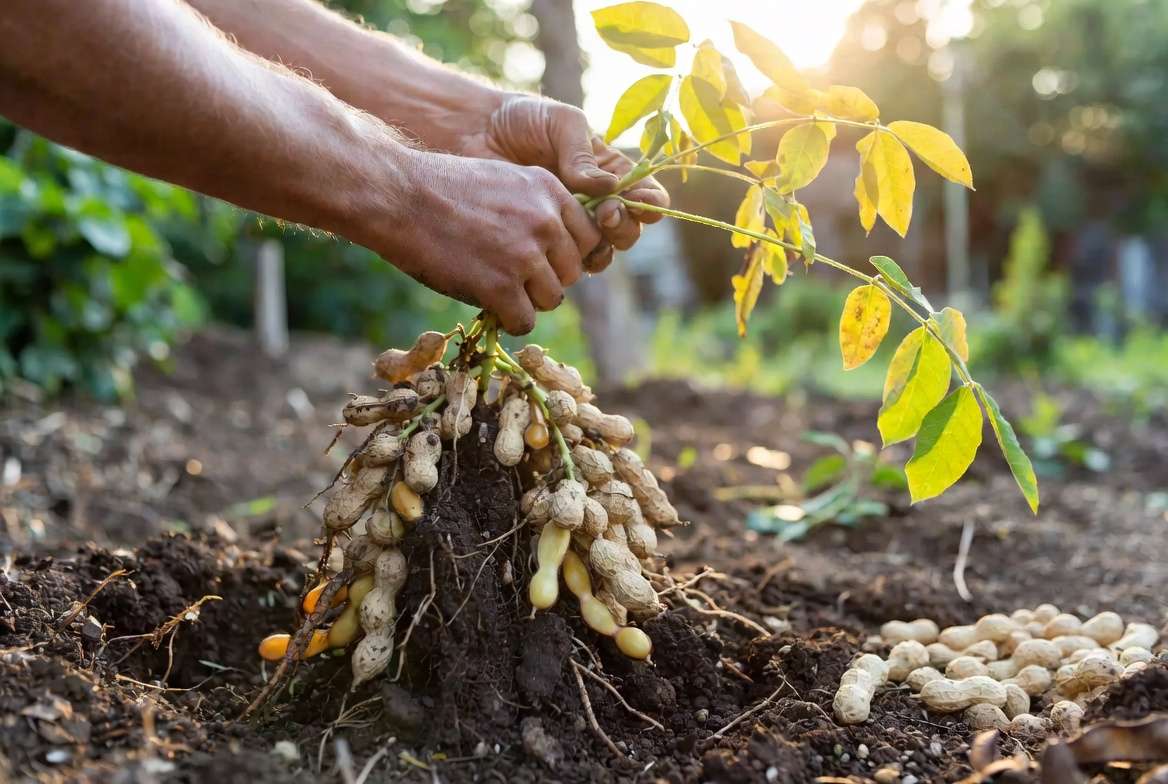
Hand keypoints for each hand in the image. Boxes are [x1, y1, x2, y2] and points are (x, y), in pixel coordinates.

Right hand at [358, 148, 602, 334]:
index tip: (541, 259)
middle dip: (546, 279)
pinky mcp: (500, 287)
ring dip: (527, 301)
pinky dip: (508, 320)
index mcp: (551, 191)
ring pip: (552, 299)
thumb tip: (561, 246)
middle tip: (512, 276)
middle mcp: (546, 221)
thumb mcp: (506, 180)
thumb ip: (538, 207)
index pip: (589, 238)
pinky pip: (525, 321)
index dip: (565, 254)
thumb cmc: (444, 189)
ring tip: (496, 287)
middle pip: (573, 272)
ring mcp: (525, 255)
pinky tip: (487, 304)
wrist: (399, 197)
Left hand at [458, 93, 669, 271]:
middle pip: (629, 230)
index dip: (650, 204)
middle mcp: (598, 202)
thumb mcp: (561, 123)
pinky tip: (558, 250)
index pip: (646, 194)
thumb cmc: (523, 120)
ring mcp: (572, 225)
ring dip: (602, 249)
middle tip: (605, 215)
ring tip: (583, 234)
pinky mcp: (546, 242)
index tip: (635, 203)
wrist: (476, 135)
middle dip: (624, 227)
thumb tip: (608, 188)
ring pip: (603, 252)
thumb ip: (583, 155)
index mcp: (611, 172)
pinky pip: (569, 263)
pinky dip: (571, 263)